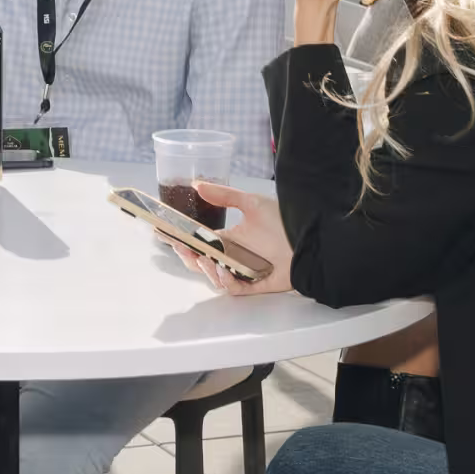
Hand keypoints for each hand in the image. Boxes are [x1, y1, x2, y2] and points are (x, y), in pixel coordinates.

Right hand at [165, 180, 291, 294]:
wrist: (311, 238)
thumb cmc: (285, 222)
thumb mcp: (251, 203)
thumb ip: (224, 195)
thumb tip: (197, 184)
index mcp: (228, 240)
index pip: (198, 242)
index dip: (180, 239)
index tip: (162, 231)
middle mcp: (232, 257)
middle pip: (200, 263)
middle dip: (187, 256)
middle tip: (181, 247)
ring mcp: (242, 272)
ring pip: (213, 277)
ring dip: (204, 269)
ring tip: (203, 257)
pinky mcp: (255, 285)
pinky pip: (234, 289)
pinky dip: (225, 281)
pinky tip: (222, 270)